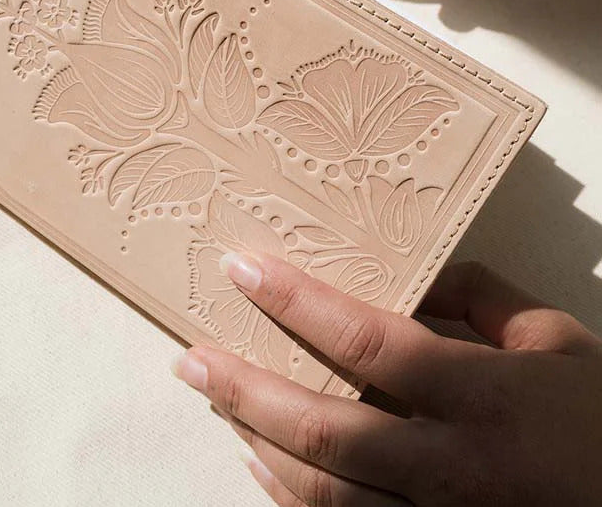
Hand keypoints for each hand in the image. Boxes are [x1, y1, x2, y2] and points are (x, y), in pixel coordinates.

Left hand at [172, 253, 601, 505]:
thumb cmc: (596, 418)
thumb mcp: (554, 338)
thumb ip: (479, 295)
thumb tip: (412, 271)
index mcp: (483, 396)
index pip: (370, 341)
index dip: (298, 303)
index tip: (243, 267)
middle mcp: (452, 465)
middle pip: (328, 431)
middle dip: (247, 390)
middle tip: (190, 358)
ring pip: (328, 494)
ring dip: (261, 444)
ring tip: (215, 401)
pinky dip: (295, 500)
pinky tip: (264, 465)